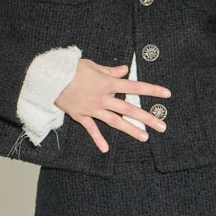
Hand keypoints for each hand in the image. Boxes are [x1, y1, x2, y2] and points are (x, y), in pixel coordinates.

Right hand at [55, 59, 170, 153]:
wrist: (49, 79)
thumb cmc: (70, 69)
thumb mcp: (92, 65)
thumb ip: (110, 70)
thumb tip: (124, 70)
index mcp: (107, 83)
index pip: (134, 87)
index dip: (151, 90)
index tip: (166, 94)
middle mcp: (103, 98)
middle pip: (129, 109)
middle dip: (147, 117)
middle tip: (162, 126)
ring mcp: (92, 109)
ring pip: (115, 121)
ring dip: (131, 130)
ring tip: (145, 137)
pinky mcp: (81, 116)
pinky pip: (91, 129)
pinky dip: (98, 139)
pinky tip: (106, 149)